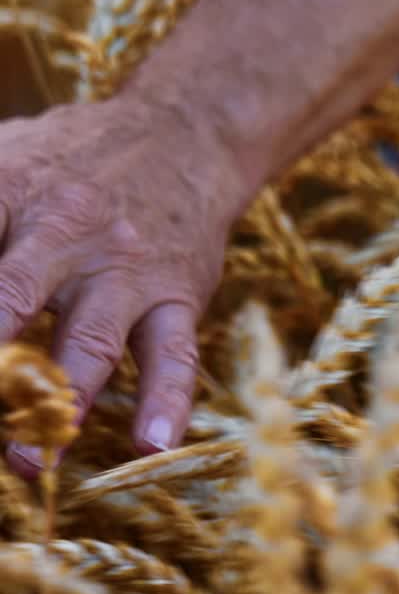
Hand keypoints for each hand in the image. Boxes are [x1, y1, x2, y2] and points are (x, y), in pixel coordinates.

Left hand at [0, 95, 242, 474]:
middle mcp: (67, 228)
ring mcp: (125, 266)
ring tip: (30, 460)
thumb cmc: (66, 161)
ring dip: (58, 403)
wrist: (185, 132)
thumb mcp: (0, 158)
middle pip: (10, 300)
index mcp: (8, 188)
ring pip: (89, 340)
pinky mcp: (176, 294)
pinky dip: (166, 399)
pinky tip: (151, 442)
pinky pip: (174, 352)